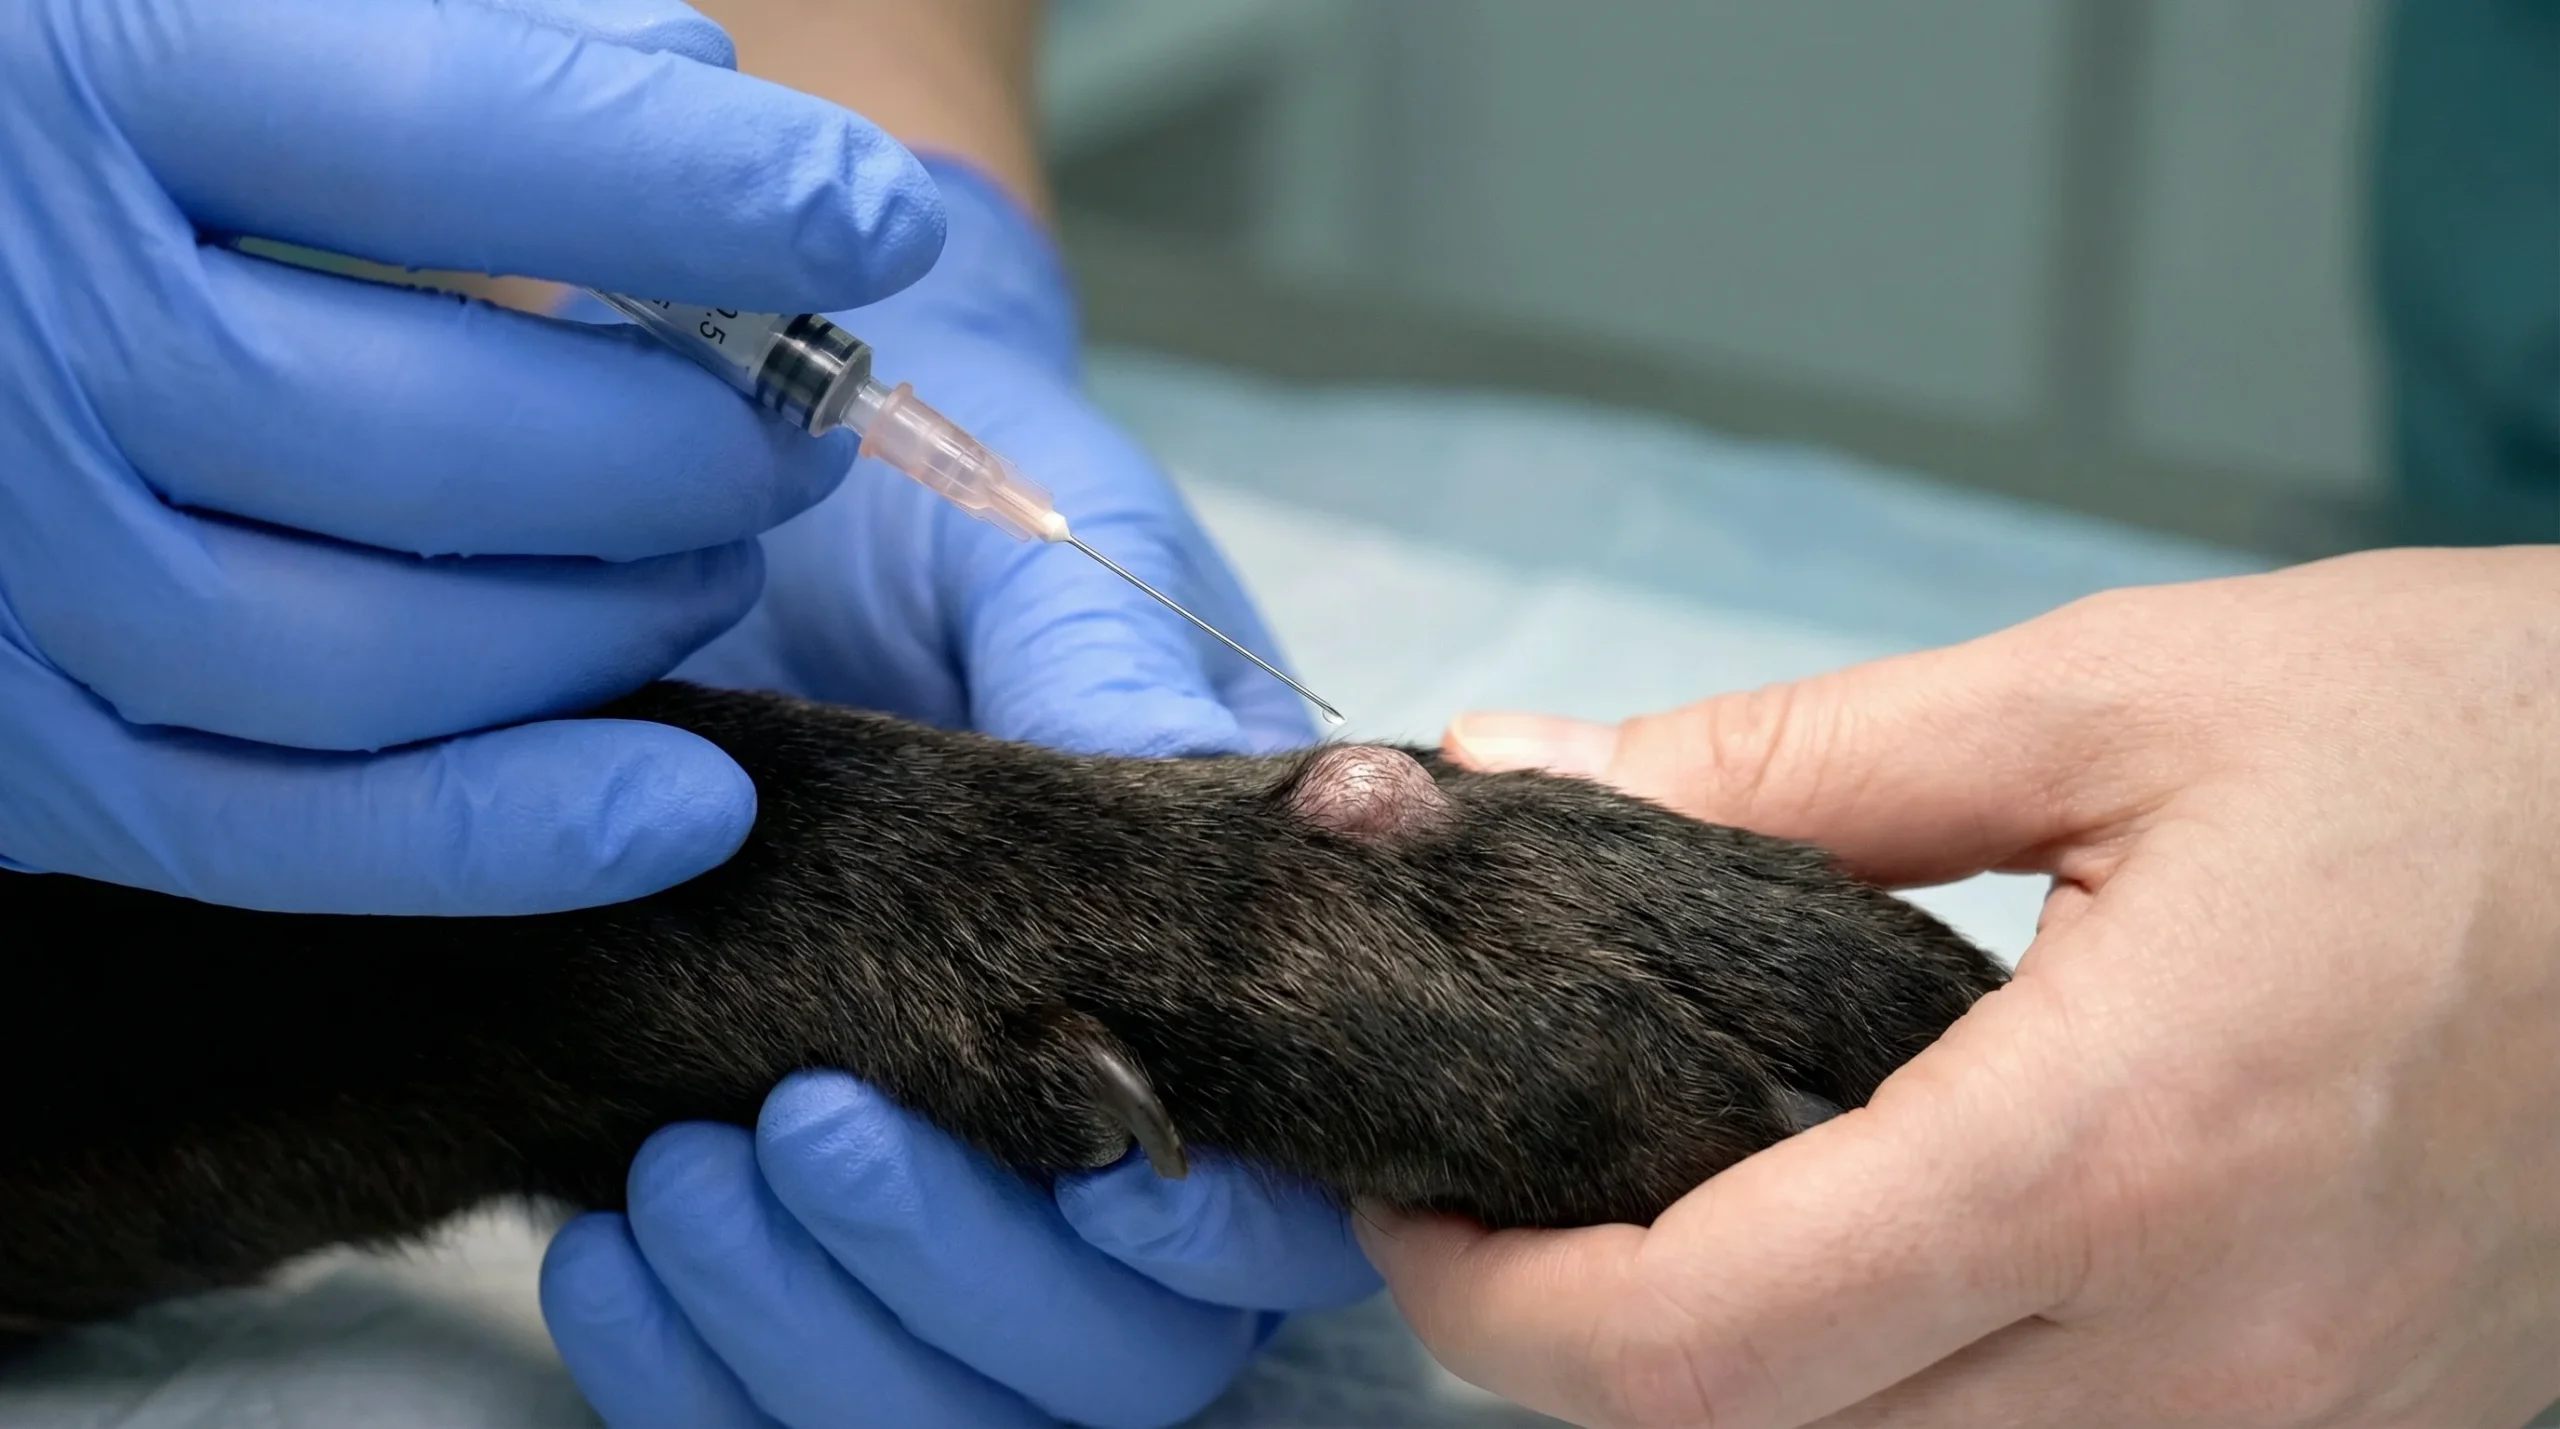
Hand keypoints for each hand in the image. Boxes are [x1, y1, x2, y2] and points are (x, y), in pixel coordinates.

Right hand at [0, 0, 941, 912]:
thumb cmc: (44, 94)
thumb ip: (430, 19)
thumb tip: (691, 73)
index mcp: (67, 80)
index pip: (445, 136)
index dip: (702, 190)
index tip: (876, 222)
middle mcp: (12, 336)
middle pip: (433, 438)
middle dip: (684, 445)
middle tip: (799, 417)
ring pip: (376, 661)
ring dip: (616, 623)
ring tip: (723, 555)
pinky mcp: (5, 751)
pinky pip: (271, 834)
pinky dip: (506, 838)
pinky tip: (691, 803)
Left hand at [540, 158, 1381, 1428]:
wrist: (714, 502)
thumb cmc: (919, 505)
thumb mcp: (1022, 538)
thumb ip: (1109, 666)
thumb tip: (1212, 796)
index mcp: (1224, 975)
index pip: (1276, 1202)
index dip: (1198, 1230)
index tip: (1078, 1140)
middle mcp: (1105, 1126)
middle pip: (1115, 1356)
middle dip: (961, 1277)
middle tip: (804, 1127)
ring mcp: (944, 1188)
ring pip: (950, 1405)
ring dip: (811, 1335)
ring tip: (682, 1174)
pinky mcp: (779, 1221)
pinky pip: (766, 1403)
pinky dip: (688, 1369)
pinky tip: (608, 1246)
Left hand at [1358, 547, 2559, 1427]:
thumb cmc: (2494, 749)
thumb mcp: (2116, 697)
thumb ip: (1787, 767)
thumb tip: (1531, 771)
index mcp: (2118, 1156)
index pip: (1697, 1347)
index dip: (1495, 1302)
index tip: (1419, 1201)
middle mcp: (2206, 1357)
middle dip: (1585, 1351)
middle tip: (1511, 1195)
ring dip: (1744, 1379)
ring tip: (1677, 1207)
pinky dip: (1908, 1391)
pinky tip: (1881, 1248)